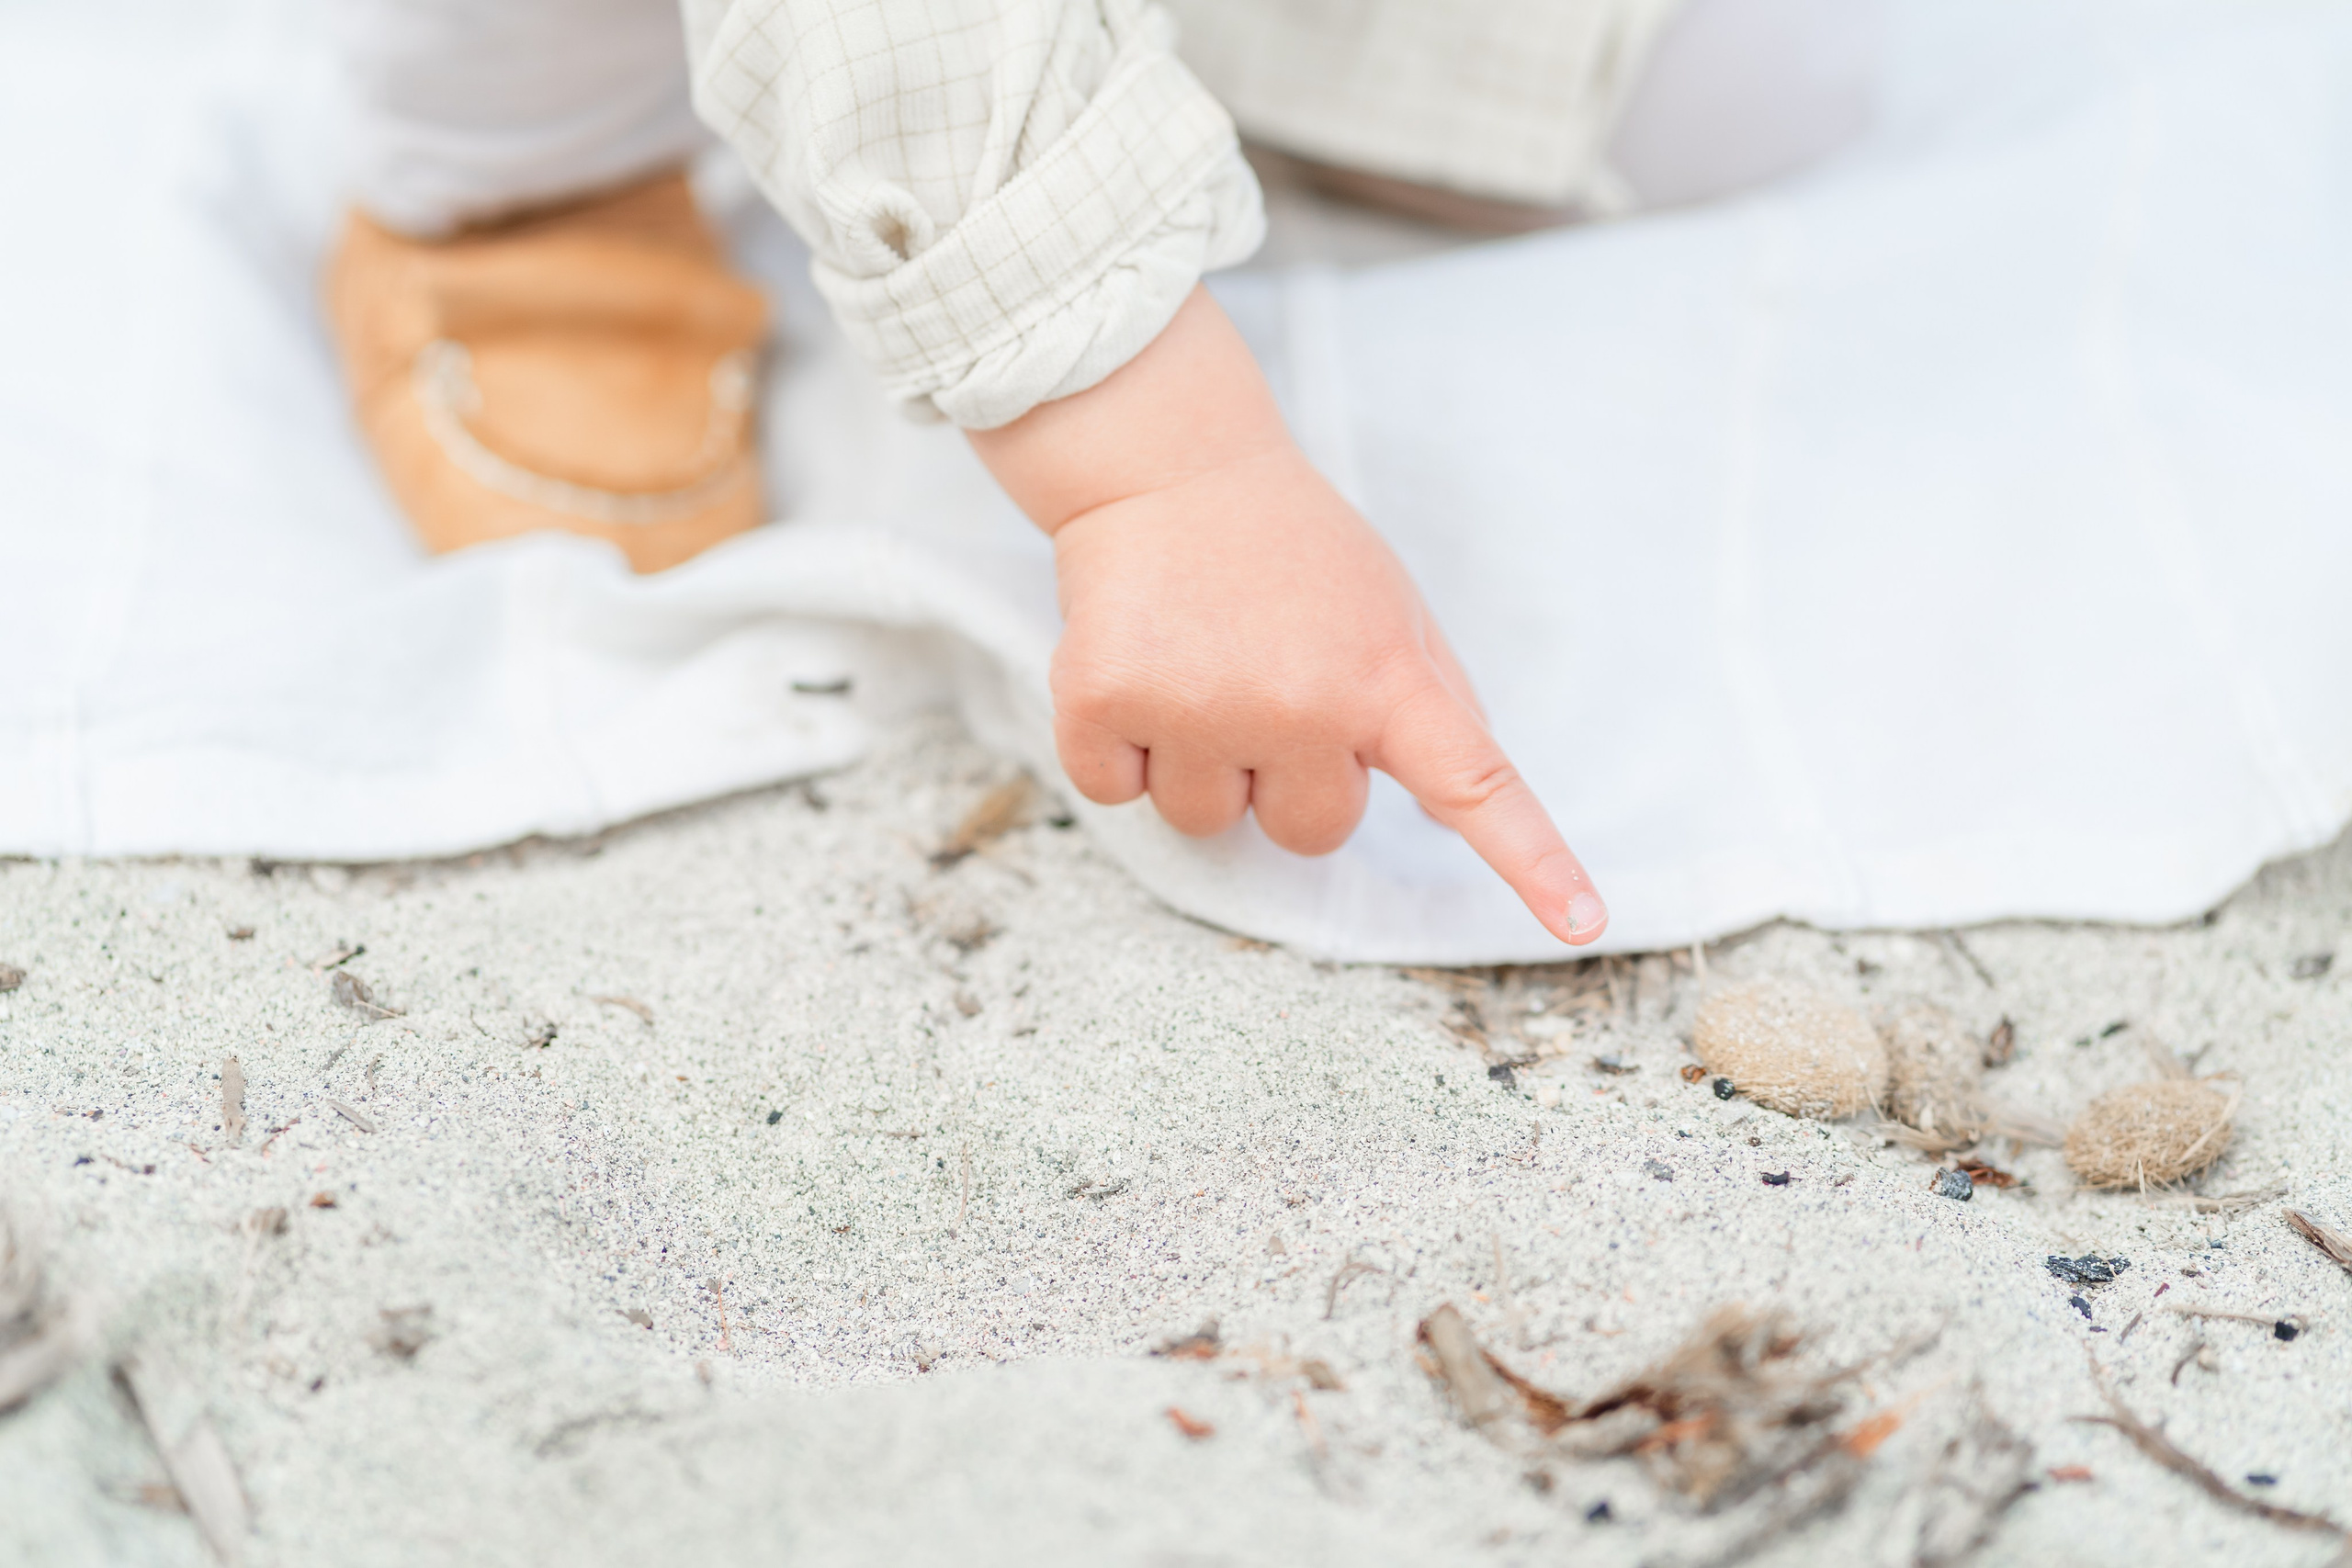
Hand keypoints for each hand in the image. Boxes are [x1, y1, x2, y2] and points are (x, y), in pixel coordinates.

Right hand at [967, 288, 1606, 945]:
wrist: (1167, 465)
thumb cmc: (1289, 548)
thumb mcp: (1389, 607)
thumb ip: (1432, 703)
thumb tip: (1454, 807)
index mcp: (1385, 675)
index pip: (1474, 784)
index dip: (1531, 860)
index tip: (1584, 921)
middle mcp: (1301, 701)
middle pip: (1310, 833)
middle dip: (1284, 778)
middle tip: (1261, 683)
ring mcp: (1201, 706)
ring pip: (1206, 822)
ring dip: (1196, 765)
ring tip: (1194, 668)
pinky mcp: (1105, 701)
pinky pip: (1114, 790)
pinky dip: (1116, 747)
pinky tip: (1134, 670)